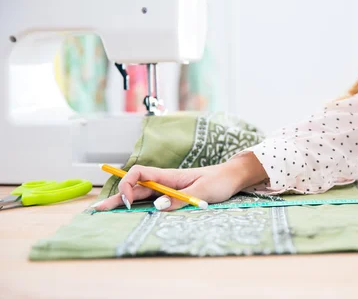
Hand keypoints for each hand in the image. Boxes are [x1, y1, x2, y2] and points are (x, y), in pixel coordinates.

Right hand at [92, 152, 267, 211]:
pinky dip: (138, 206)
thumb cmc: (218, 181)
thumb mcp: (201, 192)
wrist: (232, 177)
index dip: (127, 185)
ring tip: (105, 212)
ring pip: (140, 194)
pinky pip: (151, 200)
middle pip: (134, 187)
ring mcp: (167, 188)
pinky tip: (128, 212)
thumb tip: (156, 207)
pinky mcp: (173, 196)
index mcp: (168, 176)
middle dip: (116, 198)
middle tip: (97, 210)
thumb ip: (179, 200)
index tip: (128, 201)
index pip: (139, 174)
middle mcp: (164, 181)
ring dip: (123, 202)